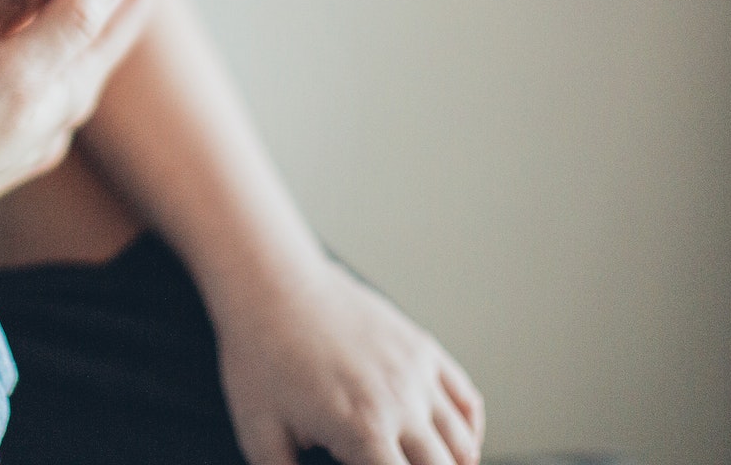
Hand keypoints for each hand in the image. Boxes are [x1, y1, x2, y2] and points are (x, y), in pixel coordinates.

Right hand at [0, 0, 151, 247]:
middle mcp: (57, 103)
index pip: (130, 8)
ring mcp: (20, 115)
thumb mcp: (16, 74)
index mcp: (74, 88)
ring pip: (59, 38)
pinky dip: (25, 18)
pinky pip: (17, 56)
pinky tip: (0, 4)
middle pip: (102, 21)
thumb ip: (73, 19)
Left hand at [215, 256, 484, 464]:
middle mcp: (401, 401)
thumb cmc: (262, 354)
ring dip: (454, 462)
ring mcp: (416, 371)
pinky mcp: (421, 346)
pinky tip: (458, 444)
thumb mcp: (259, 431)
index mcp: (363, 429)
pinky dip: (470, 429)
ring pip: (461, 439)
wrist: (273, 284)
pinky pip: (466, 397)